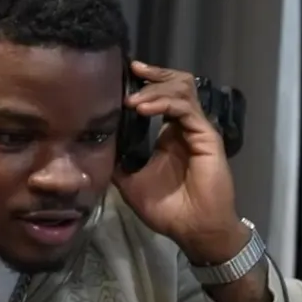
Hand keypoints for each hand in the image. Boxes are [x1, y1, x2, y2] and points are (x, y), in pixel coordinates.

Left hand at [113, 61, 247, 263]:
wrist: (194, 230)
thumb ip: (117, 161)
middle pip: (175, 84)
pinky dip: (165, 103)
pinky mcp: (207, 137)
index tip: (121, 77)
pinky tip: (144, 109)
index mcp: (168, 135)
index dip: (144, 84)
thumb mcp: (130, 182)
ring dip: (155, 89)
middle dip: (153, 75)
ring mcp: (197, 130)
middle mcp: (184, 127)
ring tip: (133, 100)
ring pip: (182, 90)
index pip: (159, 97)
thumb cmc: (168, 209)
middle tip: (131, 71)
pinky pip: (187, 109)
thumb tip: (95, 145)